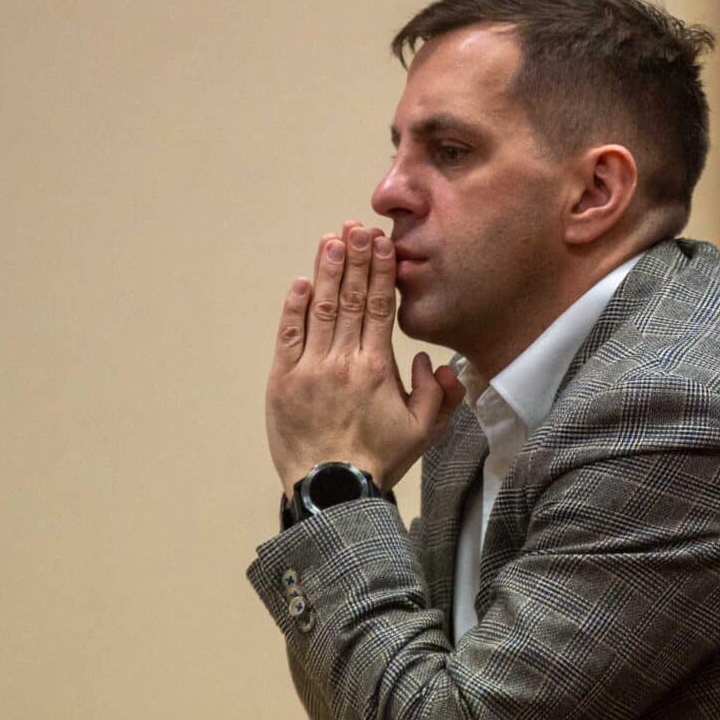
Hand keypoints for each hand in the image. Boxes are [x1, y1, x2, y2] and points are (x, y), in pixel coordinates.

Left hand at [266, 220, 463, 495]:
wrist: (332, 492)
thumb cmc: (378, 461)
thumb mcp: (422, 433)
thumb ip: (436, 395)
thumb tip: (435, 361)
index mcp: (376, 369)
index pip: (378, 307)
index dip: (379, 271)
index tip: (381, 243)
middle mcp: (342, 361)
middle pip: (349, 298)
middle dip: (354, 259)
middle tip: (357, 227)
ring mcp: (309, 369)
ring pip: (319, 309)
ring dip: (326, 271)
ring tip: (332, 240)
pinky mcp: (282, 381)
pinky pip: (288, 335)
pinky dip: (294, 307)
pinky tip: (303, 282)